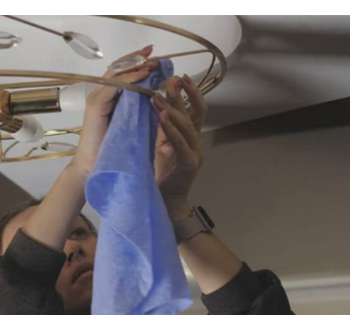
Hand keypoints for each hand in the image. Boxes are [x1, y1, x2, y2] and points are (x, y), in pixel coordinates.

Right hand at [71, 45, 158, 172]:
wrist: (95, 166)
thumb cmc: (113, 149)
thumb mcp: (131, 123)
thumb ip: (138, 107)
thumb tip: (156, 94)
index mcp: (108, 97)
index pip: (121, 73)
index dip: (136, 62)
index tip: (154, 56)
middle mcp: (100, 93)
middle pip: (118, 68)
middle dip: (136, 58)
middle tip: (153, 52)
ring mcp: (97, 98)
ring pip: (116, 73)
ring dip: (135, 66)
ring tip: (152, 62)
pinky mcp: (96, 105)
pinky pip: (114, 86)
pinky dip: (130, 79)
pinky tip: (144, 74)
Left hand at [152, 74, 208, 218]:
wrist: (162, 203)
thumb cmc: (158, 175)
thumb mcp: (158, 145)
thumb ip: (160, 127)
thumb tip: (153, 103)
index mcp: (189, 136)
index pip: (193, 108)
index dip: (187, 91)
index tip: (176, 76)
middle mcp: (196, 142)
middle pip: (196, 111)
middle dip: (183, 94)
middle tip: (169, 79)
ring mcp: (195, 153)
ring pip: (189, 124)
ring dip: (174, 108)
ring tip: (157, 96)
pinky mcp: (188, 164)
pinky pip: (181, 142)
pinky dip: (172, 128)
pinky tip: (162, 117)